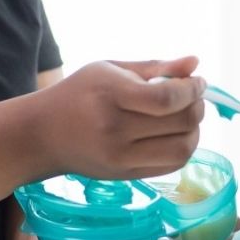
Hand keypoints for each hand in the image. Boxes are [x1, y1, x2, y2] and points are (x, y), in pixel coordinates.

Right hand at [35, 56, 204, 180]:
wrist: (42, 135)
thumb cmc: (79, 94)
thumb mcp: (111, 69)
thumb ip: (156, 67)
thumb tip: (196, 63)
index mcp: (111, 96)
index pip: (166, 98)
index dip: (192, 90)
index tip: (198, 82)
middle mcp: (115, 130)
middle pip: (180, 123)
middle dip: (197, 107)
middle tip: (194, 97)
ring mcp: (121, 157)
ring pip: (183, 149)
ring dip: (195, 130)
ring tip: (187, 116)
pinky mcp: (126, 175)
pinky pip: (172, 165)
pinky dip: (183, 148)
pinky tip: (175, 134)